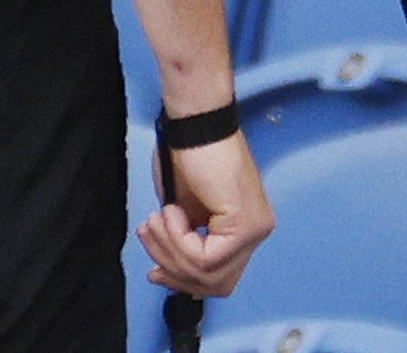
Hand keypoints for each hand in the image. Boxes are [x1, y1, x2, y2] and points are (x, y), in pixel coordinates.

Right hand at [140, 132, 272, 296]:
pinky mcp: (245, 225)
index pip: (218, 277)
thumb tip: (170, 270)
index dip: (181, 279)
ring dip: (170, 248)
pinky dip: (178, 238)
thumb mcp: (182, 210)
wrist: (193, 124)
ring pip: (206, 272)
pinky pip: (205, 257)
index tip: (155, 271)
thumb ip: (185, 242)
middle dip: (172, 267)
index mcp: (245, 228)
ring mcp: (254, 229)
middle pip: (215, 283)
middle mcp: (256, 231)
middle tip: (150, 238)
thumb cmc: (187, 153)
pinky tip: (172, 211)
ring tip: (158, 218)